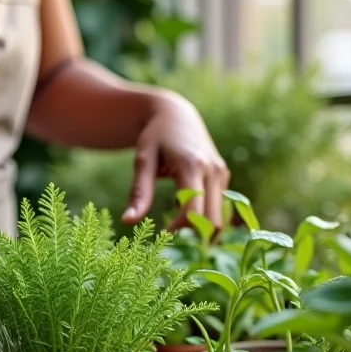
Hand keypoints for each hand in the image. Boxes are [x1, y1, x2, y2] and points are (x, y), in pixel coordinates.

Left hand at [122, 91, 229, 229]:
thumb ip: (138, 192)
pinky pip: (219, 207)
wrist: (176, 113)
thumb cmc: (154, 136)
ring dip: (201, 229)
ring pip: (219, 217)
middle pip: (213, 220)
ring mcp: (222, 174)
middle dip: (193, 235)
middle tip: (171, 238)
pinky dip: (206, 218)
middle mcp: (213, 171)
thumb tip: (127, 221)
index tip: (162, 234)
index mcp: (193, 166)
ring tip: (177, 228)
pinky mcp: (223, 177)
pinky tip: (186, 216)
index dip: (178, 229)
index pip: (193, 212)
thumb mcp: (143, 160)